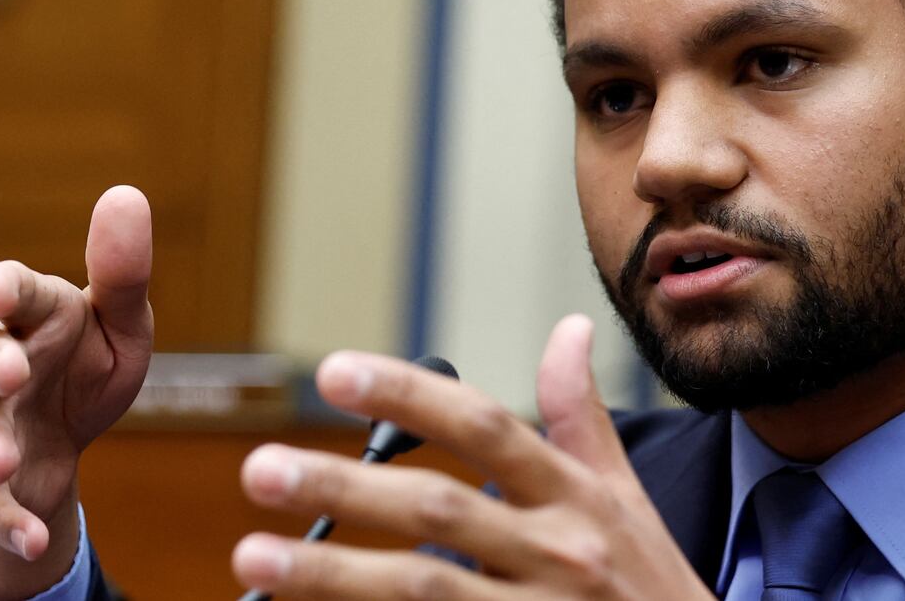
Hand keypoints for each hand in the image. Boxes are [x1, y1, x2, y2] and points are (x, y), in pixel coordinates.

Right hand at [0, 185, 153, 597]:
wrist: (59, 441)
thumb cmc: (88, 364)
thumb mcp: (121, 325)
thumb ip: (124, 273)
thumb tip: (126, 194)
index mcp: (36, 316)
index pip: (18, 292)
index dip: (7, 287)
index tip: (1, 288)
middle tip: (15, 373)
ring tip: (7, 463)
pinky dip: (9, 521)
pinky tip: (32, 541)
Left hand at [232, 315, 713, 599]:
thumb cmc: (651, 587)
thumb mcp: (628, 498)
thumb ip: (582, 417)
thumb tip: (568, 330)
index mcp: (575, 498)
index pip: (485, 427)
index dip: (409, 394)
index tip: (333, 371)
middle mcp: (556, 553)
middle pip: (437, 510)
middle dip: (342, 486)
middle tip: (261, 468)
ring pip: (421, 590)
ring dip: (330, 572)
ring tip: (254, 555)